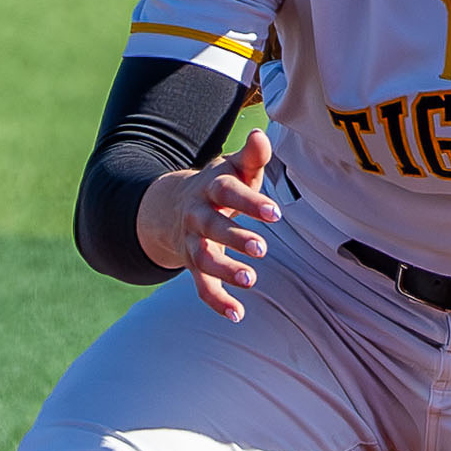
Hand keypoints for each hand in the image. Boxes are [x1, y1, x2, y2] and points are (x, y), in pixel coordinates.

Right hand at [135, 130, 280, 322]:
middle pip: (212, 227)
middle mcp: (197, 216)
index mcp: (210, 189)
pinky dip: (217, 302)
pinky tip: (238, 315)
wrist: (174, 206)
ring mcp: (192, 243)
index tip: (276, 213)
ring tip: (251, 279)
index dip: (250, 202)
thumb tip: (260, 135)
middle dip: (235, 238)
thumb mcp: (234, 169)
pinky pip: (202, 287)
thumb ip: (252, 156)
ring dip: (225, 270)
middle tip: (262, 248)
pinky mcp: (193, 266)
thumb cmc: (221, 186)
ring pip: (203, 259)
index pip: (228, 192)